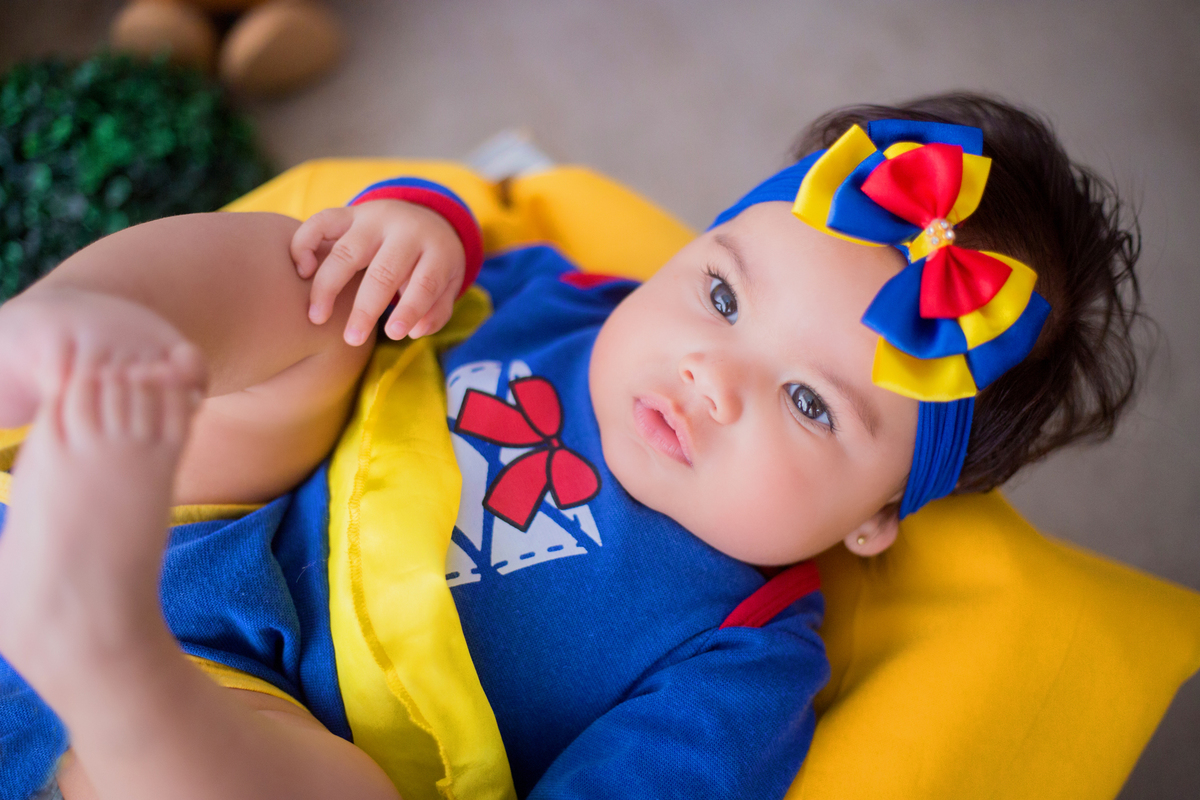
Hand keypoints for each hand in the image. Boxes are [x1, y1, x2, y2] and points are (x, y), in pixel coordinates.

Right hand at [290, 199, 466, 345]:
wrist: (424, 215)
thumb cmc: (432, 262)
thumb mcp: (448, 283)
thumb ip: (436, 310)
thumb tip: (415, 331)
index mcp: (436, 249)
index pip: (425, 282)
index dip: (410, 309)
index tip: (394, 335)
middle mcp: (404, 231)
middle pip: (383, 271)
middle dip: (366, 308)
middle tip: (352, 339)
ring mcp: (373, 219)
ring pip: (347, 251)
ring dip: (328, 286)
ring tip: (317, 318)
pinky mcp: (349, 213)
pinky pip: (320, 221)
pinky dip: (305, 243)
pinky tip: (302, 271)